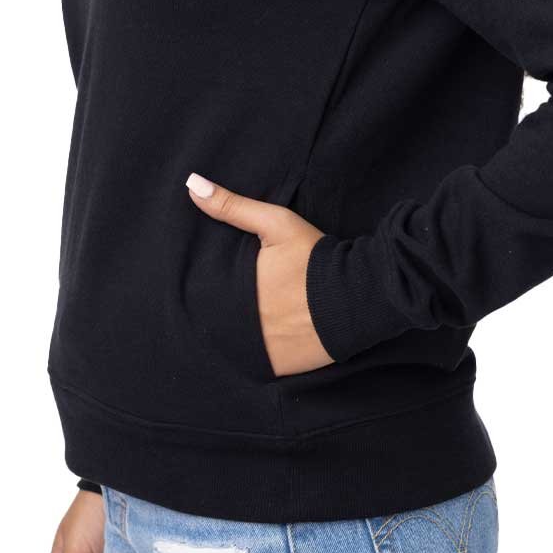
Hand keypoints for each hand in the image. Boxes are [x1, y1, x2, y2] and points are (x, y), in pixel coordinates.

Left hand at [186, 172, 335, 376]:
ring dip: (240, 334)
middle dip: (226, 311)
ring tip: (258, 317)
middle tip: (247, 299)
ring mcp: (261, 351)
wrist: (360, 293)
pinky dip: (260, 352)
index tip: (220, 283)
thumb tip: (192, 185)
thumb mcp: (275, 223)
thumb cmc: (314, 255)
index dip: (208, 289)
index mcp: (235, 291)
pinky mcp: (280, 368)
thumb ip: (232, 206)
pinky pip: (259, 363)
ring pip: (236, 345)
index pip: (204, 295)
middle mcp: (243, 326)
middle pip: (219, 321)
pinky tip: (270, 335)